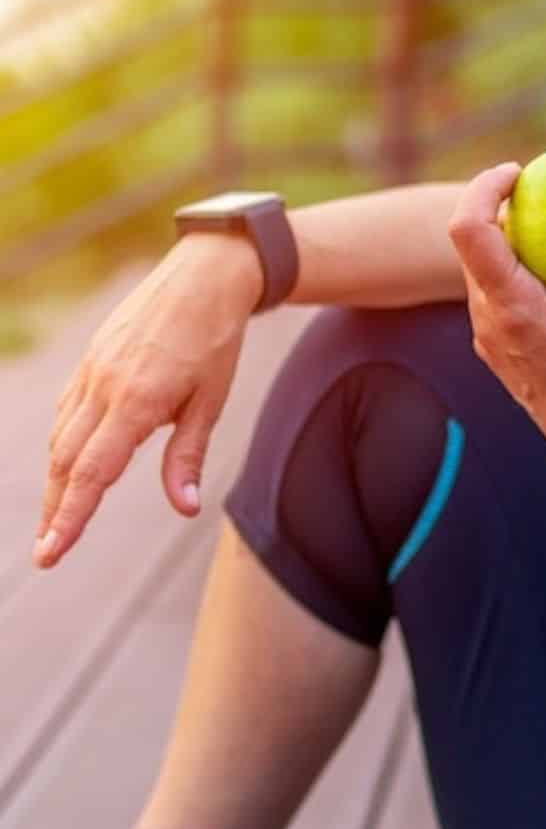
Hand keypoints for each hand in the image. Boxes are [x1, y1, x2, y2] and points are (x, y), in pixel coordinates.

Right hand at [33, 234, 262, 567]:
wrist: (204, 275)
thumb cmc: (216, 340)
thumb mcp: (212, 401)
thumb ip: (188, 455)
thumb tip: (184, 507)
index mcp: (136, 401)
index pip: (93, 473)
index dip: (70, 517)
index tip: (51, 552)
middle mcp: (104, 387)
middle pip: (67, 462)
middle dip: (56, 510)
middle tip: (47, 553)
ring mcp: (92, 371)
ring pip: (62, 437)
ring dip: (57, 482)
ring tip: (56, 520)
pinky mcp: (91, 360)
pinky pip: (68, 411)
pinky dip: (64, 444)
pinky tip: (68, 466)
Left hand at [448, 162, 545, 490]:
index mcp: (511, 309)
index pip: (470, 230)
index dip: (484, 188)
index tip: (518, 171)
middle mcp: (487, 321)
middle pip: (470, 245)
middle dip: (497, 207)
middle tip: (540, 189)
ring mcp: (487, 338)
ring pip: (482, 270)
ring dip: (509, 240)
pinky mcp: (498, 348)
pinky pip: (496, 293)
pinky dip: (518, 269)